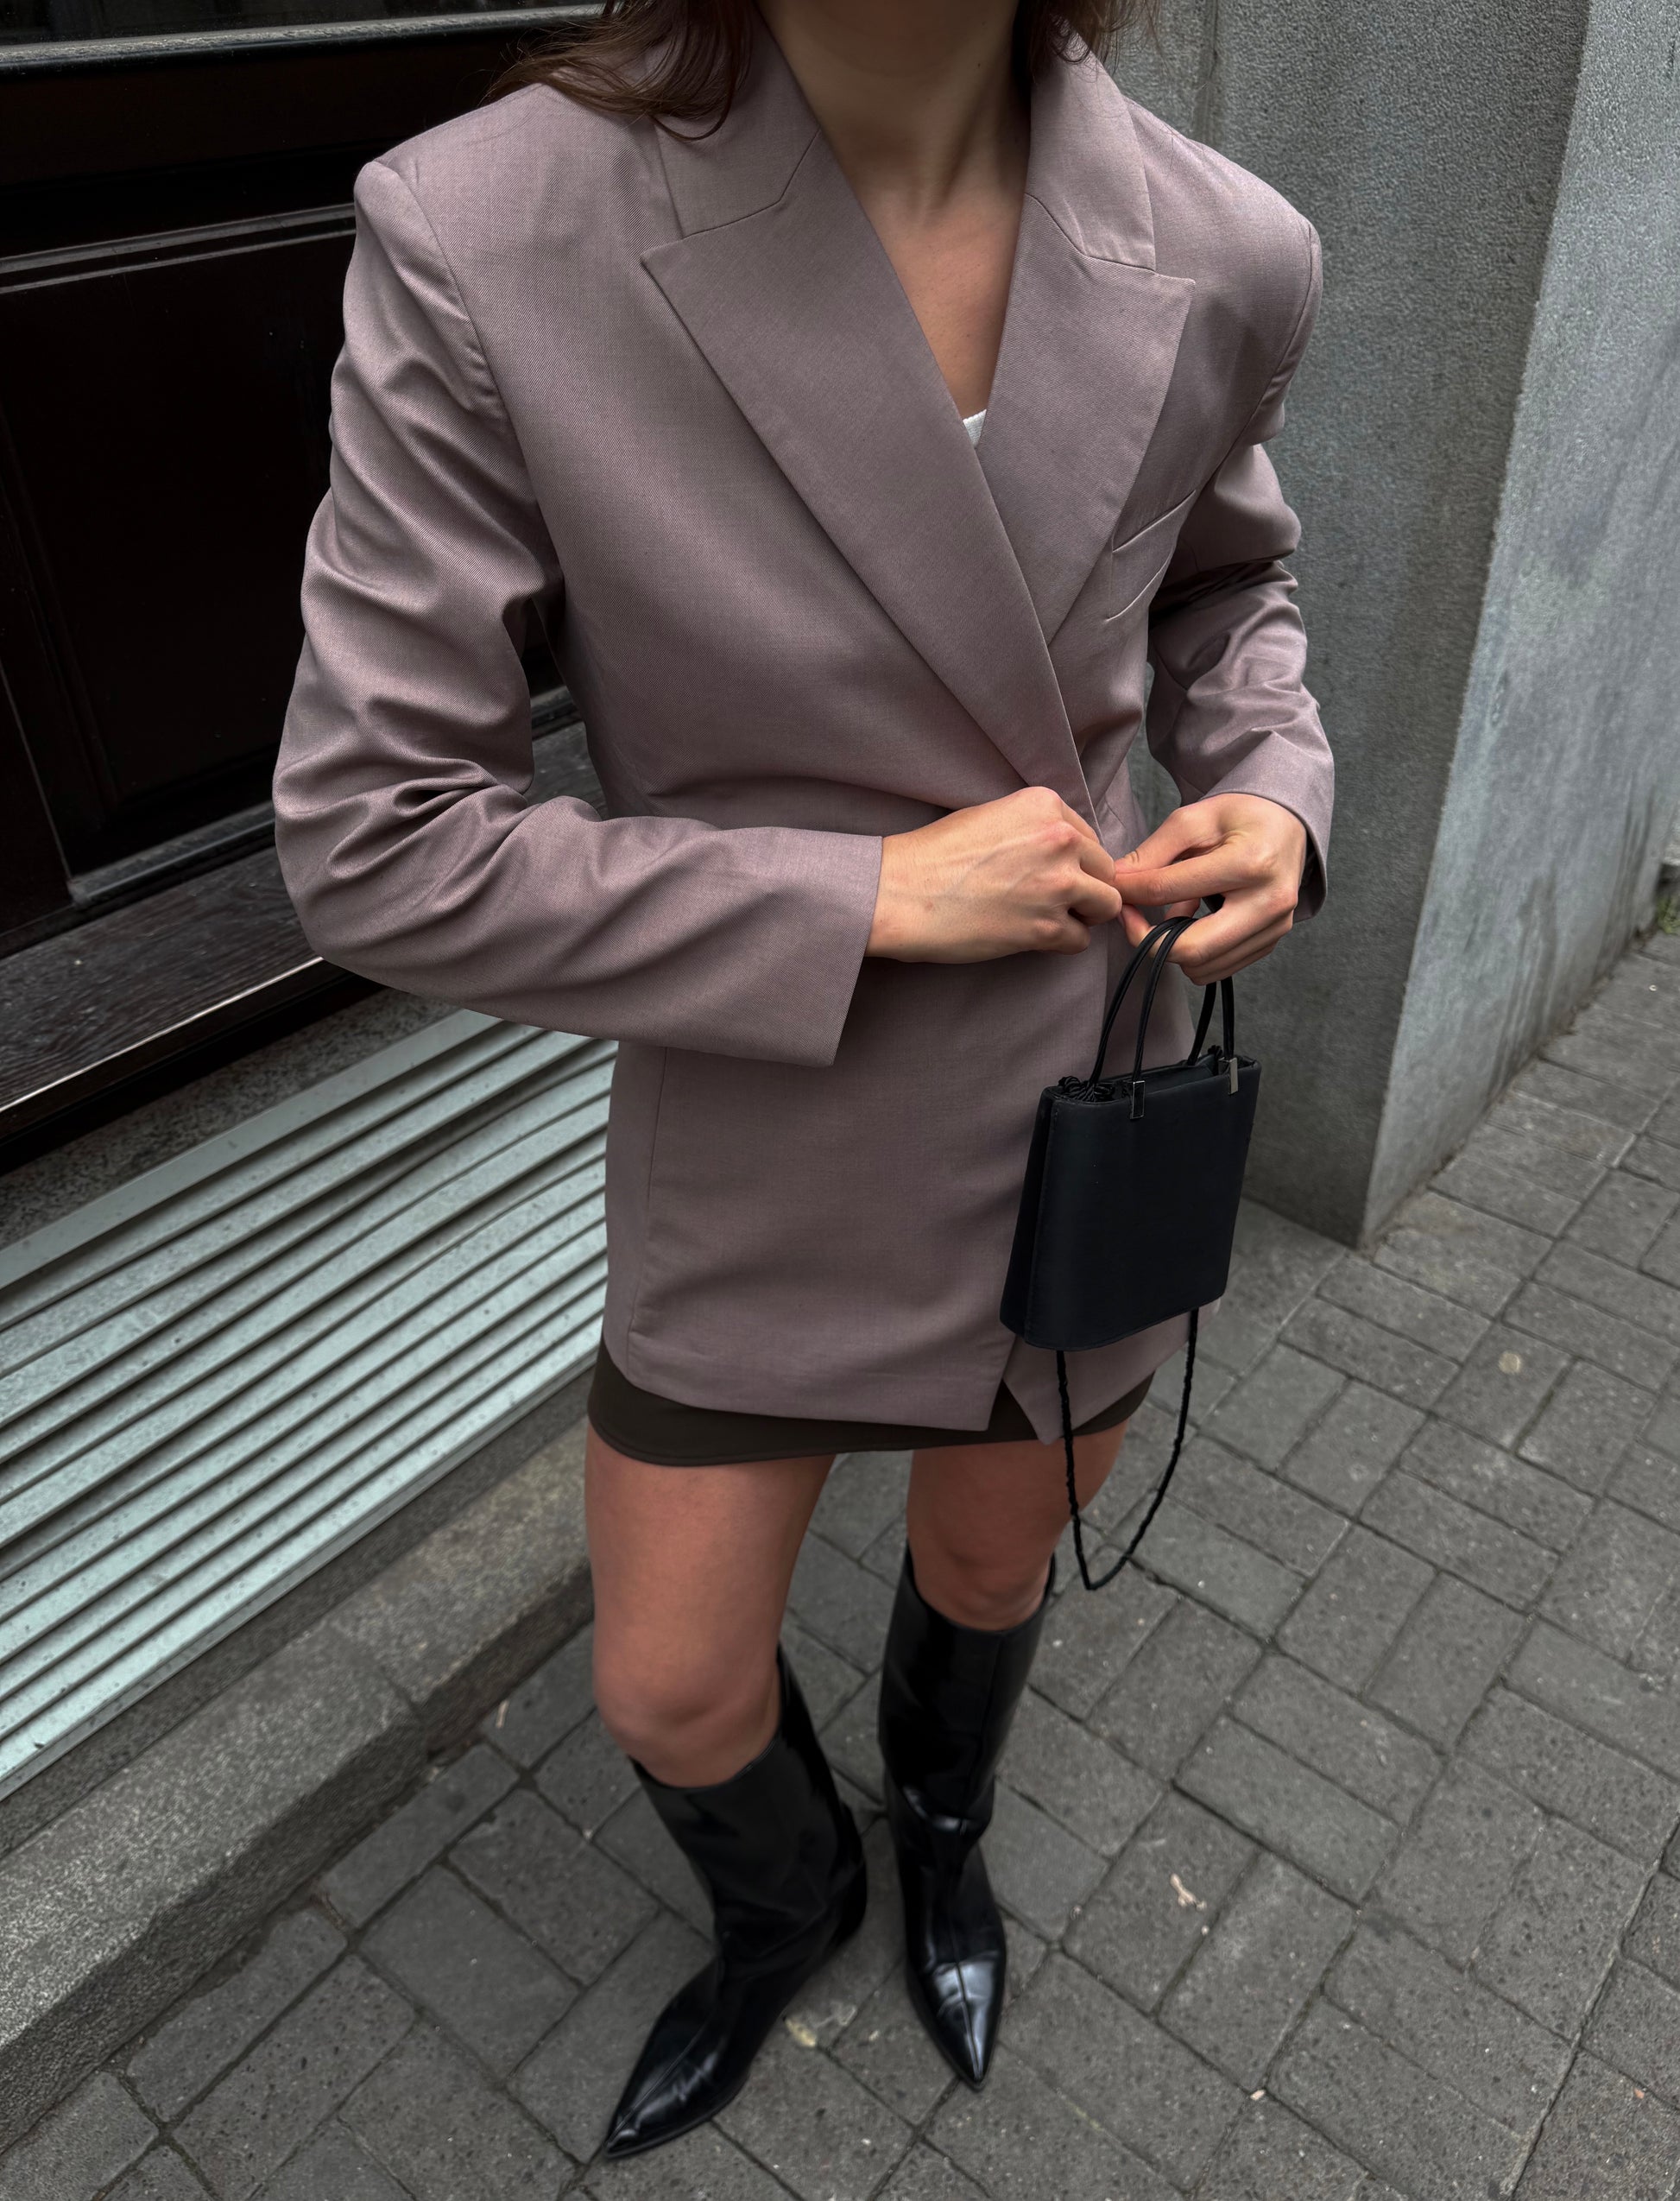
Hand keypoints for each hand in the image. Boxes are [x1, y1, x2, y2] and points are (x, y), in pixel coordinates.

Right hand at [868, 786, 1121, 962]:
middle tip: (1048, 900)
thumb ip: (1036, 827)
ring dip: (1081, 916)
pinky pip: (1080, 940)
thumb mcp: (991, 815)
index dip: (1075, 861)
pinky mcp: (1045, 927)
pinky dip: (1061, 943)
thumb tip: (1068, 853)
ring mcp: (1056, 884)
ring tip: (1045, 918)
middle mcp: (1060, 840)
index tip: (1049, 874)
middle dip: (1084, 888)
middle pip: (1105, 870)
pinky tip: (1029, 936)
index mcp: (1046, 805)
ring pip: (1105, 905)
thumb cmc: (934, 856)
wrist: (900, 893)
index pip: (1090, 838)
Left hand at [1116, 793, 1307, 982]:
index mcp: (1250, 862)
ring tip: (1167, 913)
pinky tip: (1192, 922)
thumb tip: (1116, 882)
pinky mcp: (1270, 942)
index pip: (1169, 890)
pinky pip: (1218, 967)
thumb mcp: (1194, 819)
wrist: (1288, 825)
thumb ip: (1153, 852)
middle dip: (1148, 940)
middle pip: (1192, 949)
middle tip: (1130, 917)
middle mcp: (1269, 902)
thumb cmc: (1240, 816)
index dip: (1130, 892)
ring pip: (1203, 967)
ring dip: (1172, 948)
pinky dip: (1195, 952)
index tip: (1114, 888)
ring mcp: (1274, 928)